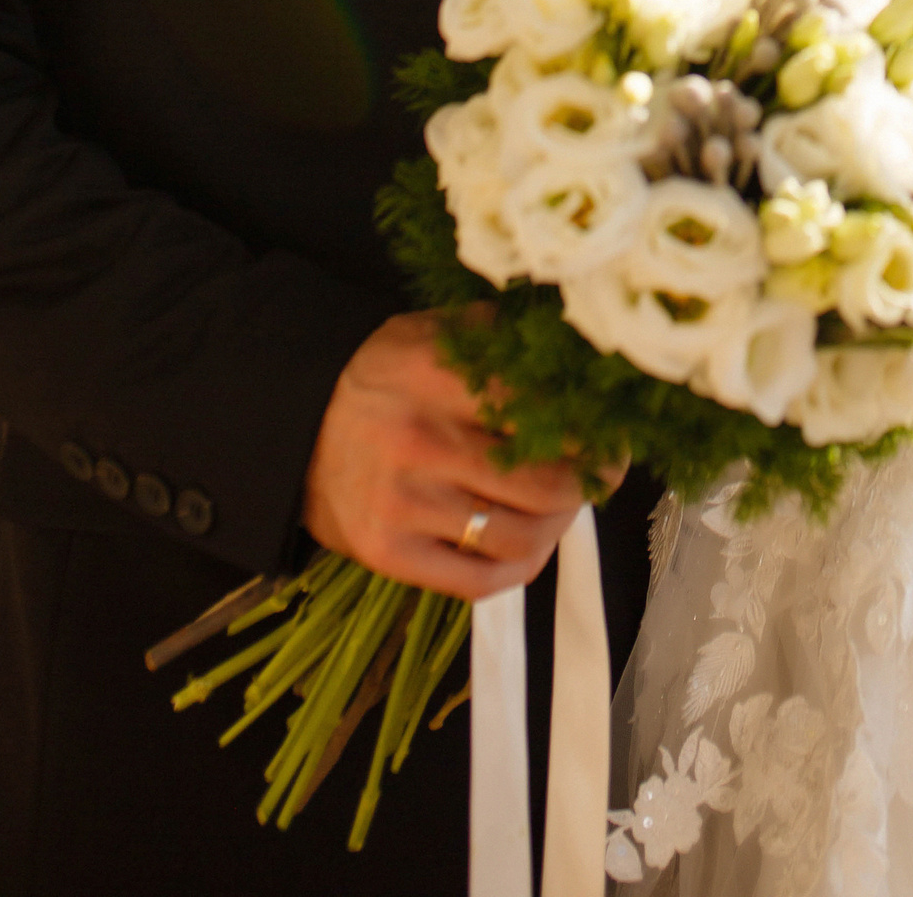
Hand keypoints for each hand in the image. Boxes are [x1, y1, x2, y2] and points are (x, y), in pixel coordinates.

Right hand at [302, 312, 611, 601]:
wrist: (295, 421)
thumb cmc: (386, 374)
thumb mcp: (440, 333)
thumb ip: (507, 344)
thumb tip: (588, 360)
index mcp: (440, 376)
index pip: (548, 413)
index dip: (597, 431)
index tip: (617, 432)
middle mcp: (422, 442)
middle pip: (545, 483)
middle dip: (592, 482)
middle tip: (606, 472)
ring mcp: (403, 505)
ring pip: (520, 536)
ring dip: (561, 526)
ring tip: (568, 506)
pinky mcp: (386, 553)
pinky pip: (478, 581)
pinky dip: (520, 567)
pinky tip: (532, 543)